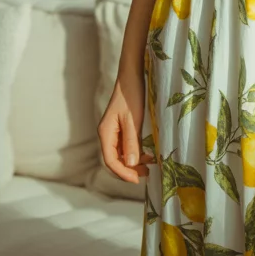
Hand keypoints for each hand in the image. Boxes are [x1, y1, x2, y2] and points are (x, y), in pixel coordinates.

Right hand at [97, 67, 154, 183]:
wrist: (132, 76)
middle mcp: (107, 134)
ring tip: (149, 165)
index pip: (110, 161)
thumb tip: (131, 164)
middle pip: (114, 160)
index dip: (123, 173)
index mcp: (105, 133)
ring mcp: (113, 132)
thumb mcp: (133, 120)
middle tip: (146, 174)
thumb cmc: (131, 95)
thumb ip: (132, 142)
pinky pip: (126, 146)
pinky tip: (147, 155)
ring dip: (133, 163)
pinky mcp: (121, 128)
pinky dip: (135, 153)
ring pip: (121, 155)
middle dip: (129, 170)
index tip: (137, 179)